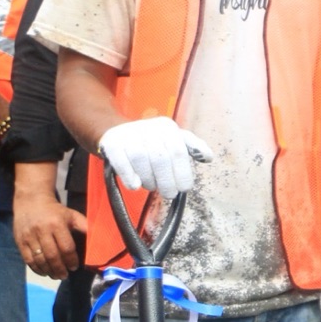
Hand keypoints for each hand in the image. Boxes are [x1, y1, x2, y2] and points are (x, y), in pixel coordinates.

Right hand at [13, 176, 86, 279]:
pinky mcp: (19, 240)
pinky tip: (43, 271)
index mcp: (57, 224)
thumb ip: (85, 227)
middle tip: (65, 275)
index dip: (71, 260)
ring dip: (48, 271)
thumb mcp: (72, 215)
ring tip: (55, 275)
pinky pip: (27, 259)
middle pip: (52, 255)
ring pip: (39, 259)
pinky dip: (36, 268)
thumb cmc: (55, 211)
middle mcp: (42, 230)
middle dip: (60, 269)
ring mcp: (29, 236)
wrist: (31, 200)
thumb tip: (100, 239)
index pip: (66, 247)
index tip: (74, 267)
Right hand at [97, 117, 212, 197]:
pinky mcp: (111, 143)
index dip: (183, 173)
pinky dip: (129, 176)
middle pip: (161, 158)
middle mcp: (148, 127)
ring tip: (151, 186)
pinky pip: (121, 161)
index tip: (184, 188)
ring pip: (141, 159)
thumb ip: (192, 148)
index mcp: (167, 127)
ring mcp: (128, 134)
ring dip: (149, 180)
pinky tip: (135, 186)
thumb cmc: (151, 143)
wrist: (116, 134)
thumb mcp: (173, 141)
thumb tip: (209, 157)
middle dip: (167, 181)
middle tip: (169, 193)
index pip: (179, 152)